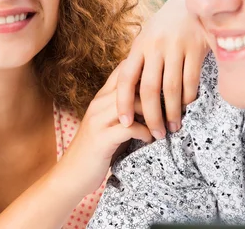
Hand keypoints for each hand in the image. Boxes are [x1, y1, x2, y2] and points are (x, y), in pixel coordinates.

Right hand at [58, 65, 152, 196]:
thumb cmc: (97, 149)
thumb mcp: (110, 124)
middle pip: (132, 84)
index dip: (146, 71)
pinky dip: (145, 132)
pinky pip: (130, 128)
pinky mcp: (101, 139)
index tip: (165, 81)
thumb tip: (156, 101)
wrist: (71, 175)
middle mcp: (98, 104)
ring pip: (132, 103)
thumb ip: (126, 110)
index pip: (123, 70)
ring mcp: (98, 120)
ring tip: (164, 125)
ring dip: (153, 114)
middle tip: (172, 106)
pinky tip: (149, 139)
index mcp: (101, 97)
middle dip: (157, 93)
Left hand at [116, 0, 208, 138]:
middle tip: (156, 134)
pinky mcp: (196, 48)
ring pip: (172, 88)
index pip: (127, 78)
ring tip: (173, 127)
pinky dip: (189, 97)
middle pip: (150, 89)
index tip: (123, 123)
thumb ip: (140, 61)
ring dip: (173, 112)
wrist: (191, 0)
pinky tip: (188, 106)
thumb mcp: (147, 38)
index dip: (123, 102)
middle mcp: (155, 47)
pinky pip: (191, 80)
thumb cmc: (165, 25)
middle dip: (151, 115)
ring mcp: (176, 47)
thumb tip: (131, 92)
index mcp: (139, 46)